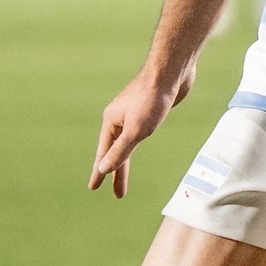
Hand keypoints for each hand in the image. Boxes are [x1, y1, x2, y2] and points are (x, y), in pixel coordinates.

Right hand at [90, 61, 195, 198]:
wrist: (171, 72)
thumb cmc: (153, 99)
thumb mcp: (136, 130)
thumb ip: (120, 150)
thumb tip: (103, 169)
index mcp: (112, 121)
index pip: (104, 154)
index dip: (101, 173)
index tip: (93, 188)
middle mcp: (119, 116)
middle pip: (115, 150)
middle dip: (115, 172)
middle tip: (117, 194)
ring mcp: (133, 112)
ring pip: (127, 141)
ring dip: (125, 157)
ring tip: (124, 172)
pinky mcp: (148, 109)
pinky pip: (138, 131)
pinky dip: (135, 143)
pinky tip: (139, 141)